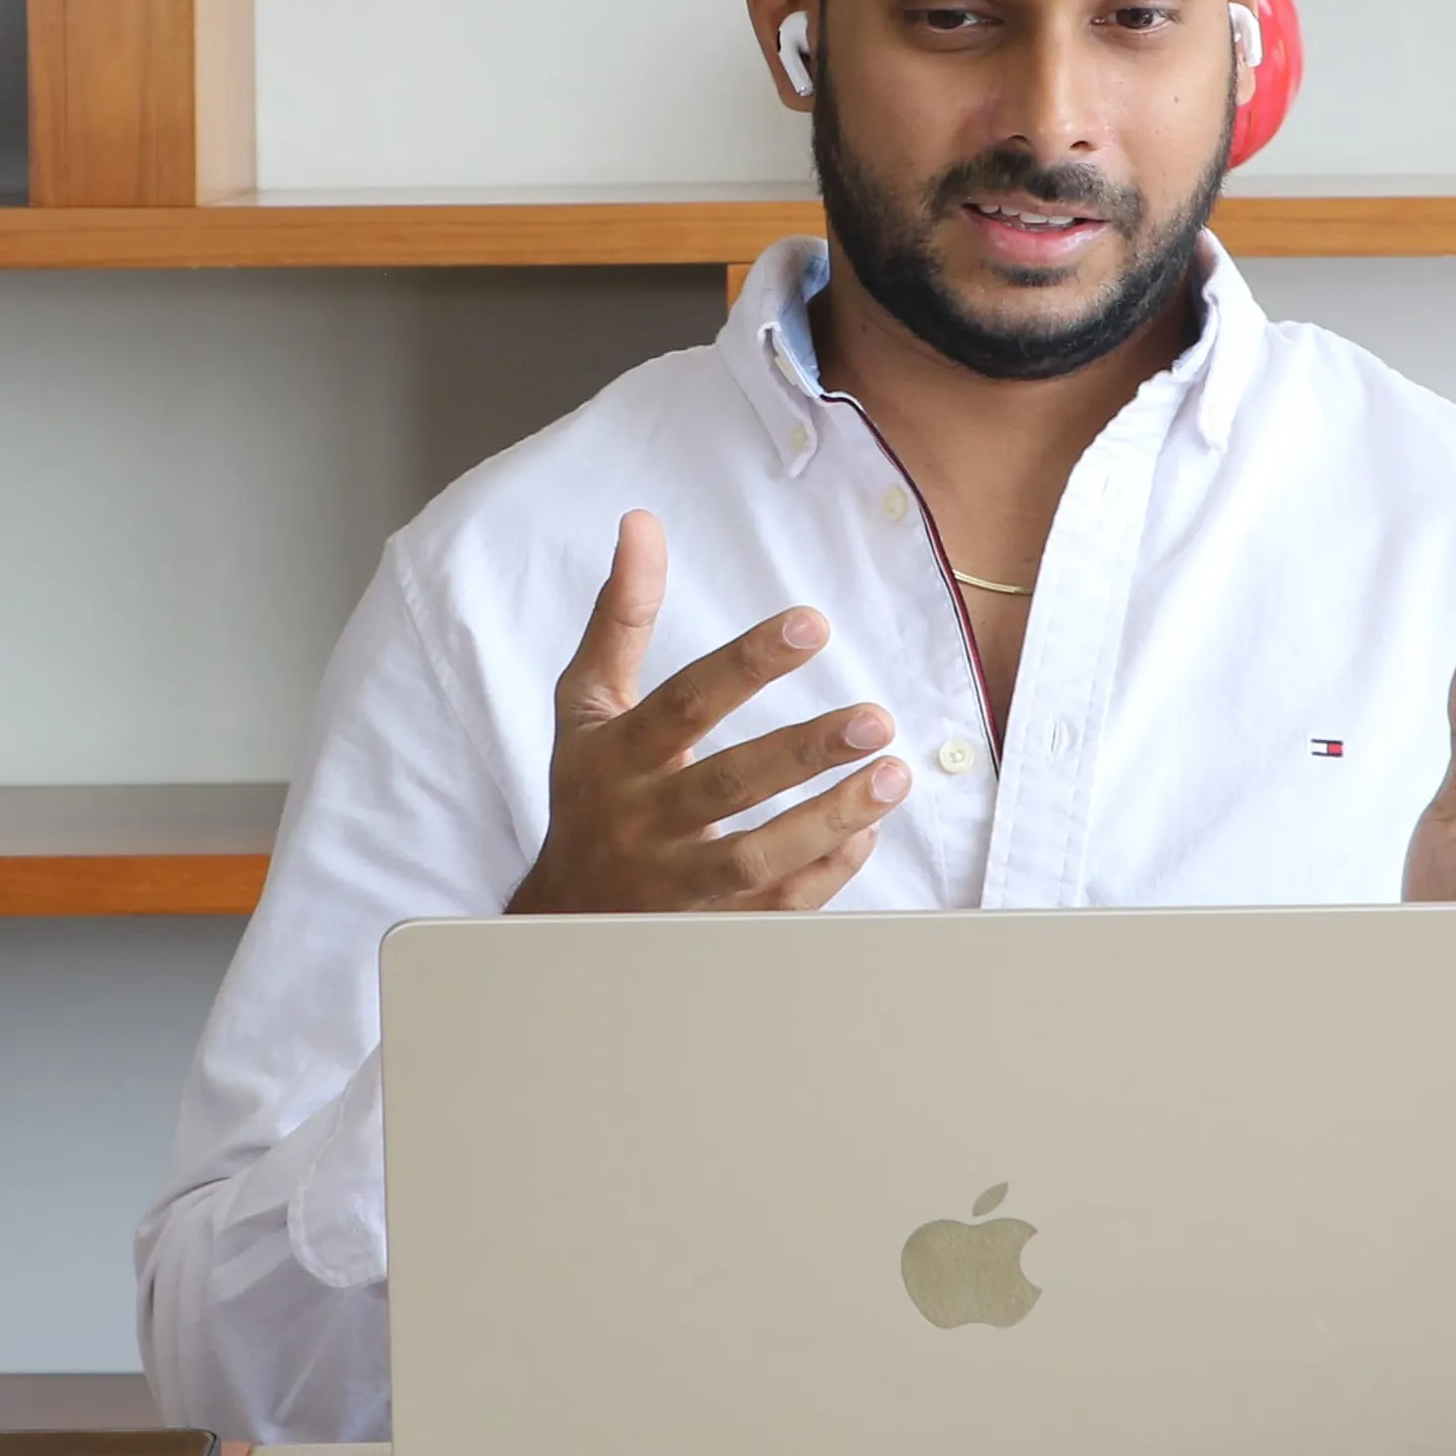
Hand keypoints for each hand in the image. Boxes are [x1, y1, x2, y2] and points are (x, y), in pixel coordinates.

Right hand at [509, 510, 908, 914]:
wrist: (561, 919)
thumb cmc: (588, 795)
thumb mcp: (588, 705)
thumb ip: (621, 617)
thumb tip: (642, 524)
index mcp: (618, 756)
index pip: (685, 700)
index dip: (747, 662)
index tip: (811, 623)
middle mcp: (644, 821)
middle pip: (728, 784)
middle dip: (805, 750)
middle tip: (876, 717)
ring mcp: (676, 885)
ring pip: (756, 858)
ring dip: (829, 819)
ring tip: (894, 777)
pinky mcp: (708, 931)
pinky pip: (774, 910)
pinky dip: (824, 875)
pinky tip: (867, 834)